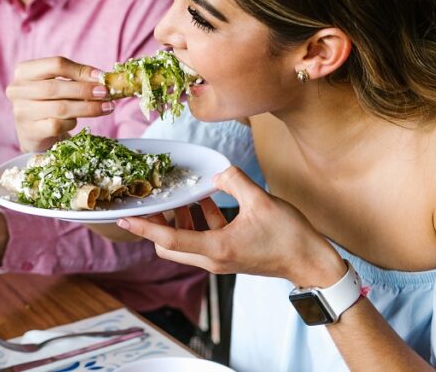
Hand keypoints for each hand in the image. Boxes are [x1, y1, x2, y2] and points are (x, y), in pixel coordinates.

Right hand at [6, 56, 113, 152]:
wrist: (34, 133)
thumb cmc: (49, 103)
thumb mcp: (58, 85)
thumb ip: (75, 78)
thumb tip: (102, 77)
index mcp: (24, 71)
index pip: (55, 64)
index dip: (81, 70)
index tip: (101, 77)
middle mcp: (18, 90)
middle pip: (56, 86)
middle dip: (85, 90)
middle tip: (106, 93)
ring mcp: (21, 112)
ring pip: (60, 108)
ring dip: (87, 108)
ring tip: (106, 108)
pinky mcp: (29, 131)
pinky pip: (57, 125)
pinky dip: (71, 123)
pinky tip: (76, 122)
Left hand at [116, 166, 345, 286]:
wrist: (311, 263)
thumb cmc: (289, 237)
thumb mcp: (260, 201)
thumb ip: (234, 181)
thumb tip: (217, 172)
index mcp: (216, 249)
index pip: (169, 239)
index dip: (144, 226)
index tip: (124, 217)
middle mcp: (213, 258)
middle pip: (169, 245)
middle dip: (158, 223)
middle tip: (154, 199)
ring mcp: (220, 258)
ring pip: (185, 242)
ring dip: (179, 220)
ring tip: (181, 194)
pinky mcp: (229, 254)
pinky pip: (203, 237)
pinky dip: (199, 220)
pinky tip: (205, 199)